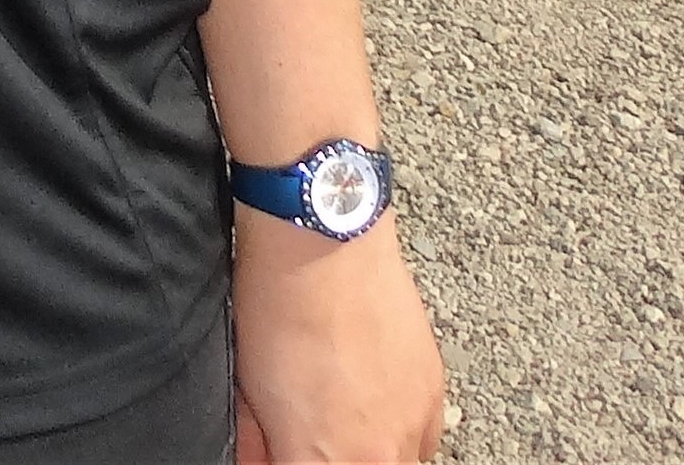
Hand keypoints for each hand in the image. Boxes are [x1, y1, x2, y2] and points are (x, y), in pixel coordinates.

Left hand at [231, 212, 446, 461]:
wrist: (322, 241)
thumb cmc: (276, 306)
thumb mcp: (249, 388)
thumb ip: (259, 443)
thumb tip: (260, 459)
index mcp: (323, 460)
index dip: (291, 461)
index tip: (284, 450)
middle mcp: (377, 457)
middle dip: (331, 459)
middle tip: (310, 436)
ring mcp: (414, 427)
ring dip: (368, 454)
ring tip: (342, 423)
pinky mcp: (434, 394)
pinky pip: (423, 441)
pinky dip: (400, 435)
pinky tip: (373, 409)